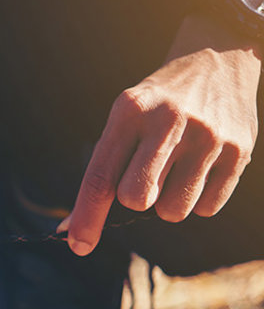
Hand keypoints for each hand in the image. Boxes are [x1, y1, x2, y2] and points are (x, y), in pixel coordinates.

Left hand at [65, 13, 261, 255]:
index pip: (100, 176)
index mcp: (130, 110)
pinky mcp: (240, 150)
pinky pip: (207, 208)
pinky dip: (198, 199)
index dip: (86, 217)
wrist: (220, 62)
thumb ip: (101, 170)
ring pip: (173, 211)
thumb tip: (69, 231)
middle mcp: (169, 121)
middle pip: (136, 198)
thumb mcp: (124, 118)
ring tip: (176, 169)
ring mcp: (208, 136)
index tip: (77, 245)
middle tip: (145, 178)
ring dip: (168, 202)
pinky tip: (200, 168)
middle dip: (135, 201)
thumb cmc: (156, 104)